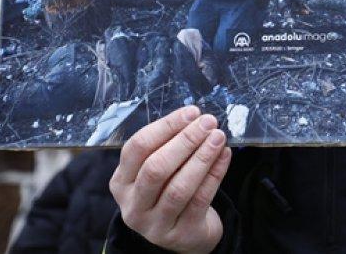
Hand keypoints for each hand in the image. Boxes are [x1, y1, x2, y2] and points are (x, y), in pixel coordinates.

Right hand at [109, 106, 231, 253]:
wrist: (185, 234)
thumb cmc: (170, 190)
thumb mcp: (159, 171)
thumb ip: (168, 146)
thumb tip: (194, 117)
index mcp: (121, 182)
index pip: (137, 148)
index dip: (165, 127)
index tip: (191, 112)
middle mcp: (132, 205)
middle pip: (156, 168)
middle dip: (185, 141)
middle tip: (208, 122)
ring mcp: (154, 224)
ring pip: (178, 187)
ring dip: (202, 157)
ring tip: (219, 137)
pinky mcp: (180, 234)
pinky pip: (199, 200)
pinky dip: (214, 175)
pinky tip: (224, 156)